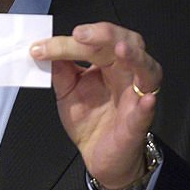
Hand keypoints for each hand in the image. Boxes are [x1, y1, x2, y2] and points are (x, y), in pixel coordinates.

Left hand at [30, 22, 161, 189]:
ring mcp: (135, 97)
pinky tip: (145, 99)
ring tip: (120, 49)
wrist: (97, 155)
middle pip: (126, 44)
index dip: (70, 41)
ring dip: (135, 57)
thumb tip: (46, 47)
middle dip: (105, 35)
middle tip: (79, 35)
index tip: (41, 47)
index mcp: (109, 64)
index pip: (95, 43)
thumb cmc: (89, 119)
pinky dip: (146, 105)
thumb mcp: (67, 91)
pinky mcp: (138, 123)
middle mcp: (126, 75)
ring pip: (147, 70)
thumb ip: (60, 71)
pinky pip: (146, 111)